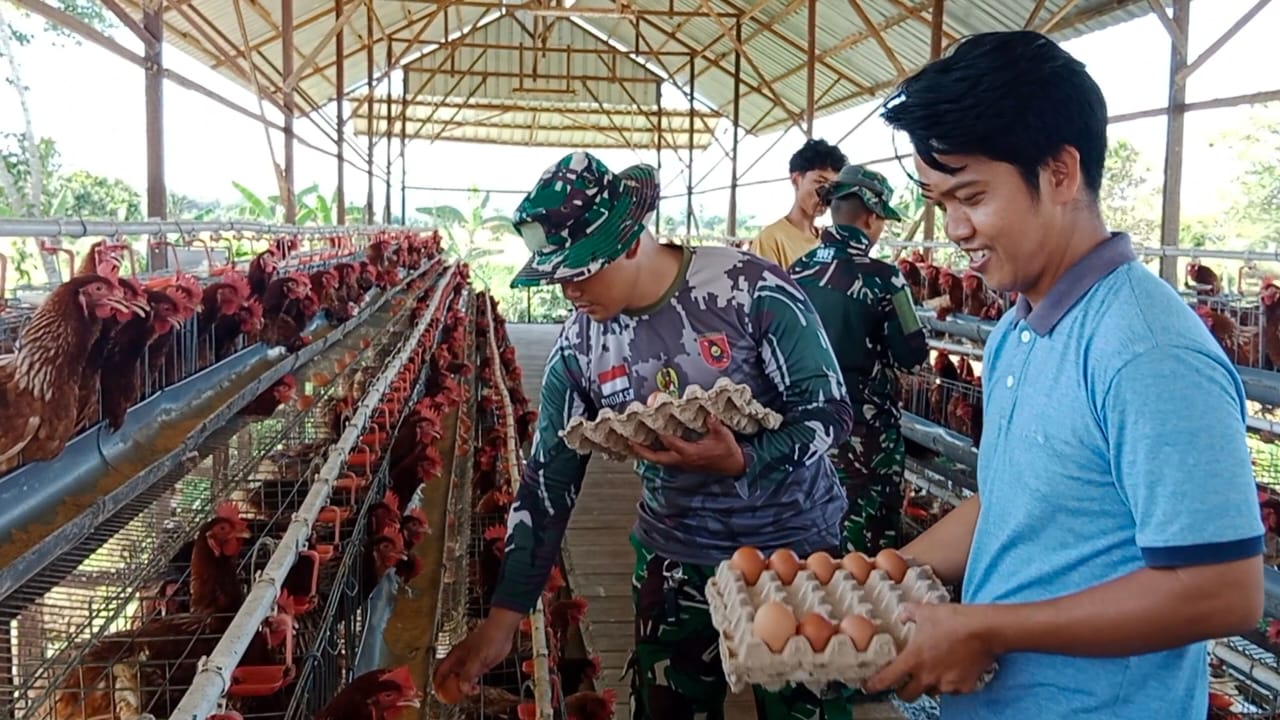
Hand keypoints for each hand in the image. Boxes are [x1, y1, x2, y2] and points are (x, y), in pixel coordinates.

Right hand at [433, 608, 521, 695]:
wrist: (503, 631)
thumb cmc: (489, 637)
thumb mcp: (477, 658)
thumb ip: (469, 674)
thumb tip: (462, 687)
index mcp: (456, 656)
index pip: (441, 671)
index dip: (438, 683)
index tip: (439, 693)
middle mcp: (461, 660)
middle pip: (450, 677)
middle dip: (451, 688)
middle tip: (455, 697)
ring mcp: (471, 662)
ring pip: (462, 678)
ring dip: (463, 687)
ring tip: (468, 693)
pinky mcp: (480, 665)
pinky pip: (472, 677)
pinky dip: (472, 684)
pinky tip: (476, 688)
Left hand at [629, 415, 745, 475]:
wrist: (734, 465)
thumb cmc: (727, 451)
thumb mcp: (722, 435)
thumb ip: (713, 423)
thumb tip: (706, 413)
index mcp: (690, 453)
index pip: (669, 441)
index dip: (659, 431)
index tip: (649, 421)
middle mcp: (683, 460)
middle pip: (657, 458)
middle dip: (642, 451)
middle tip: (630, 442)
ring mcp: (683, 464)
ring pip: (660, 460)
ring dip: (647, 453)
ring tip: (635, 444)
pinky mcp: (685, 464)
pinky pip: (666, 460)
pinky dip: (656, 454)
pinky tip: (652, 448)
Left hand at [864, 602, 997, 701]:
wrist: (984, 629)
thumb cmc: (954, 620)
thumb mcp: (926, 611)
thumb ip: (909, 613)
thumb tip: (903, 615)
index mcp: (913, 659)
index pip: (887, 679)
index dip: (875, 684)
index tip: (869, 686)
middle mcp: (927, 676)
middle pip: (907, 695)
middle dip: (903, 691)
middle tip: (904, 683)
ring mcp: (945, 684)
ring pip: (931, 692)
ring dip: (928, 685)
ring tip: (933, 670)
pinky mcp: (962, 687)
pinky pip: (951, 689)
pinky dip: (949, 683)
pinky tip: (953, 669)